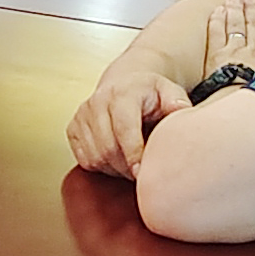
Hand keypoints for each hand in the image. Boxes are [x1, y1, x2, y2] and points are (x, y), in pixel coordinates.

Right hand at [68, 62, 193, 179]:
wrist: (125, 83)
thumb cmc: (149, 92)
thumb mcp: (169, 91)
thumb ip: (177, 102)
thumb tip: (181, 112)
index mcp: (122, 93)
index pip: (124, 128)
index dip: (133, 154)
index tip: (142, 173)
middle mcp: (97, 102)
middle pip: (107, 147)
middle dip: (127, 167)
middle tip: (144, 173)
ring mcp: (82, 115)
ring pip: (95, 157)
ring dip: (115, 169)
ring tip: (132, 164)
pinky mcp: (72, 128)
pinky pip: (84, 159)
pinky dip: (101, 167)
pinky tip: (116, 160)